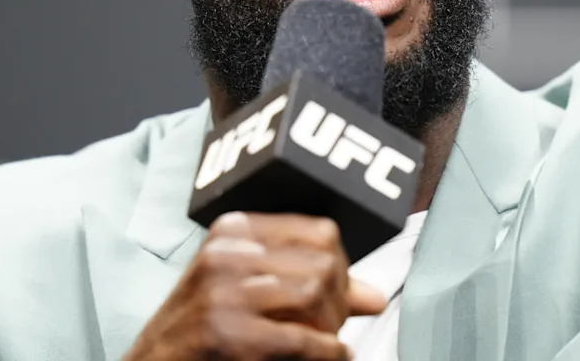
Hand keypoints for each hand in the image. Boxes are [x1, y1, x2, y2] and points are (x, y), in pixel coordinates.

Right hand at [124, 212, 385, 360]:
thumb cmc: (203, 328)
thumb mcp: (248, 290)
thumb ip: (309, 284)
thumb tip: (376, 296)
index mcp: (234, 231)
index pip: (321, 232)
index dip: (342, 268)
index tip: (339, 294)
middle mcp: (227, 253)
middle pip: (324, 265)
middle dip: (340, 302)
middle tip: (333, 327)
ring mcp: (223, 292)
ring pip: (316, 296)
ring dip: (333, 328)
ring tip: (326, 343)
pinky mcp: (225, 334)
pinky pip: (302, 340)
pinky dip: (326, 353)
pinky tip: (329, 356)